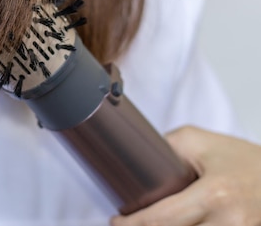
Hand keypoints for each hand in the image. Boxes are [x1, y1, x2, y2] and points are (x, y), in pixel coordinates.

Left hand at [110, 126, 260, 225]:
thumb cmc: (242, 158)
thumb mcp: (198, 142)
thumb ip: (165, 148)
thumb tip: (133, 157)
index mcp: (214, 196)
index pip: (160, 220)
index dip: (131, 225)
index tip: (116, 221)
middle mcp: (229, 223)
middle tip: (130, 224)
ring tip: (153, 223)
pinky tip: (178, 225)